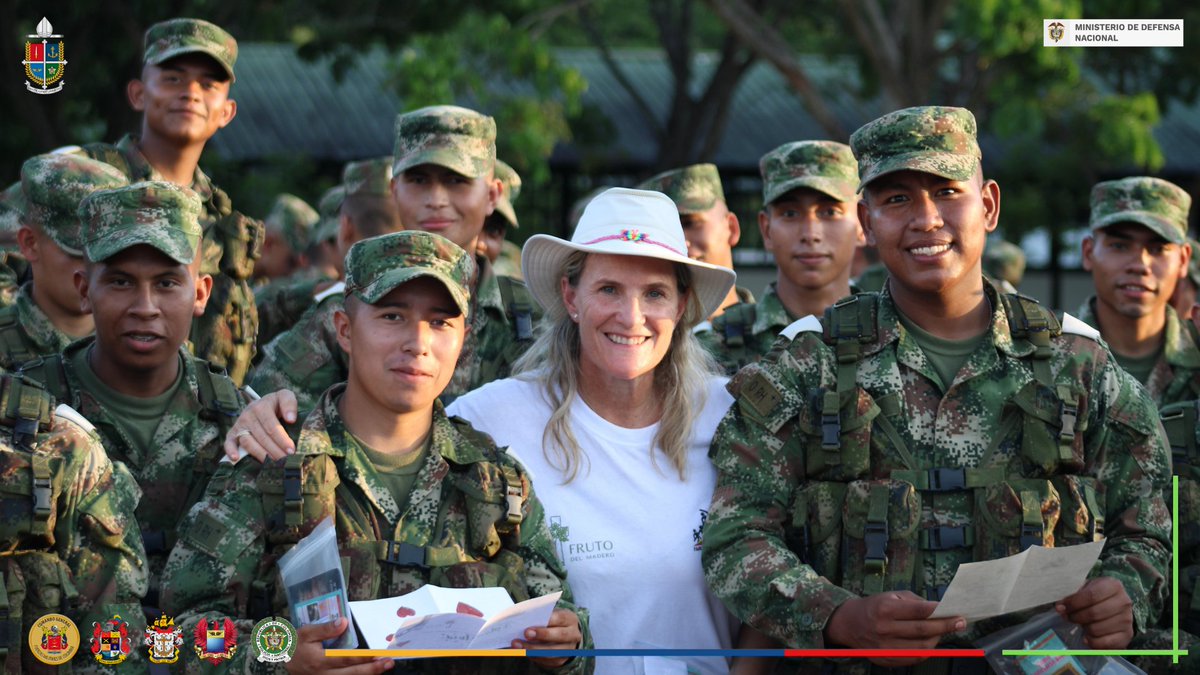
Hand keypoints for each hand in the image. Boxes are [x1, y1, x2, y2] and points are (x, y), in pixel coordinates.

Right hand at [225, 390, 298, 461]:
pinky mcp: (232, 433)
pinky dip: (230, 450)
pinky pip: (229, 442)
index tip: (291, 450)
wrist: (261, 404)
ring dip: (260, 455)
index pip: (271, 426)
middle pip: (262, 437)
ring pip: (248, 442)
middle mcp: (248, 415)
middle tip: (286, 461)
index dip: (282, 439)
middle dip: (275, 450)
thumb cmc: (276, 404)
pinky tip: (235, 458)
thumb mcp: (284, 396)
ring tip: (272, 464)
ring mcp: (239, 425)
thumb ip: (289, 403)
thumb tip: (290, 419)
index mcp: (261, 406)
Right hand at [286, 618, 392, 674]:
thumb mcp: (305, 632)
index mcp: (318, 661)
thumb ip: (325, 629)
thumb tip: (343, 622)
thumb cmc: (295, 644)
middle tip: (389, 663)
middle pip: (351, 674)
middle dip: (372, 670)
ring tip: (384, 667)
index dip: (363, 658)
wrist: (282, 660)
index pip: (345, 660)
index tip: (378, 654)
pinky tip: (371, 672)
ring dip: (369, 674)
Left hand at [514, 608, 581, 669]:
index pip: (561, 618)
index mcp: (571, 619)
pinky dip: (533, 656)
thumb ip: (542, 616)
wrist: (566, 635)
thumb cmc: (554, 621)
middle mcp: (573, 635)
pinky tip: (522, 651)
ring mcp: (568, 649)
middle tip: (526, 633)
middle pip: (559, 635)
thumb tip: (524, 619)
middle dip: (542, 635)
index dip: (548, 620)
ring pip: (552, 651)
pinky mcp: (561, 660)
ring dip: (532, 649)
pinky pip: (547, 661)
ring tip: (517, 645)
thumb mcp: (552, 614)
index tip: (537, 618)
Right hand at [824, 592, 964, 666]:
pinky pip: (914, 658)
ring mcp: (885, 647)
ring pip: (921, 648)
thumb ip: (915, 602)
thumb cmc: (875, 606)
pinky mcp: (886, 659)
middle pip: (923, 630)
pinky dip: (927, 651)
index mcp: (885, 609)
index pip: (919, 611)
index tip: (956, 611)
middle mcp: (884, 629)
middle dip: (945, 626)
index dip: (940, 612)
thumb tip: (940, 610)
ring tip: (944, 632)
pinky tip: (932, 642)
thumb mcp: (891, 596)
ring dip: (938, 639)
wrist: (849, 624)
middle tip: (960, 623)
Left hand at [1056, 577, 1133, 648]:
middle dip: (1076, 617)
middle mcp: (1124, 602)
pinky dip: (1092, 642)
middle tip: (1068, 617)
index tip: (1061, 607)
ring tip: (1082, 624)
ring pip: (1097, 629)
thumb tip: (1061, 608)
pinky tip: (1087, 636)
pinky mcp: (1127, 635)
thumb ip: (1074, 596)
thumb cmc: (1098, 594)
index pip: (1090, 596)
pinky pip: (1105, 644)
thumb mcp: (1087, 588)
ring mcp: (1127, 620)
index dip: (1073, 603)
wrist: (1117, 604)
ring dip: (1084, 629)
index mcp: (1113, 586)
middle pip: (1093, 613)